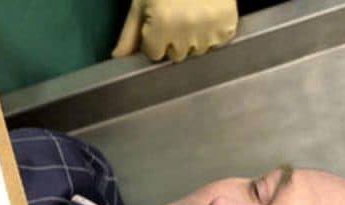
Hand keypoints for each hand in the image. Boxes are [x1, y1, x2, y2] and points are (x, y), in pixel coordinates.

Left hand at [112, 0, 238, 62]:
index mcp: (162, 24)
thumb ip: (129, 33)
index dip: (154, 38)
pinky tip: (208, 16)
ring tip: (193, 13)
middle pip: (176, 55)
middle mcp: (186, 32)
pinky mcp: (227, 28)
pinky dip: (213, 34)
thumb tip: (118, 58)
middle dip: (173, 40)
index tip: (159, 21)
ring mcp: (209, 32)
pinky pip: (216, 44)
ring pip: (196, 51)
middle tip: (177, 15)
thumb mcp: (142, 2)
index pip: (153, 54)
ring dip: (193, 38)